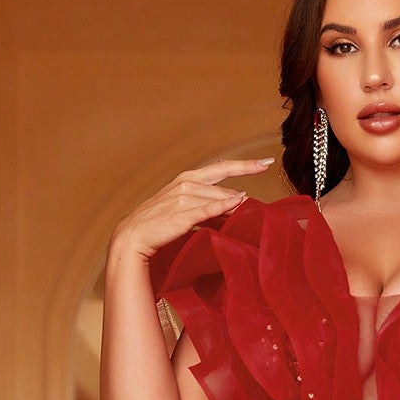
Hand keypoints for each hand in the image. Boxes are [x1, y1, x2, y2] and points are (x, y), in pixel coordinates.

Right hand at [109, 156, 275, 261]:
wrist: (133, 237)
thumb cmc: (159, 225)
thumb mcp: (186, 212)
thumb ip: (210, 206)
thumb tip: (237, 204)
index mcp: (187, 179)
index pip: (220, 168)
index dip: (243, 165)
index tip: (264, 162)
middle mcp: (186, 183)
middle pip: (221, 176)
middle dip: (245, 168)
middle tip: (266, 165)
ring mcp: (182, 198)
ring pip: (216, 195)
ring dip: (233, 199)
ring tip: (250, 204)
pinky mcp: (180, 214)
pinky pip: (205, 209)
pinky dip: (221, 206)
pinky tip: (236, 204)